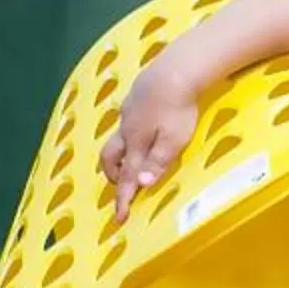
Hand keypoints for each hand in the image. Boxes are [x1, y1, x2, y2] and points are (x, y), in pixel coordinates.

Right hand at [102, 63, 202, 217]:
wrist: (175, 69)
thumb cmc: (178, 108)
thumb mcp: (173, 140)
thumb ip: (157, 162)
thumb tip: (139, 185)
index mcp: (136, 143)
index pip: (126, 178)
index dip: (122, 199)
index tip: (119, 218)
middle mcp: (127, 129)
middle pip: (110, 157)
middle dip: (111, 174)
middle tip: (120, 186)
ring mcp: (129, 111)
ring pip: (117, 137)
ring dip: (119, 153)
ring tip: (130, 160)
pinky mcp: (135, 97)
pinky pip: (127, 120)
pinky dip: (129, 132)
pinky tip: (143, 126)